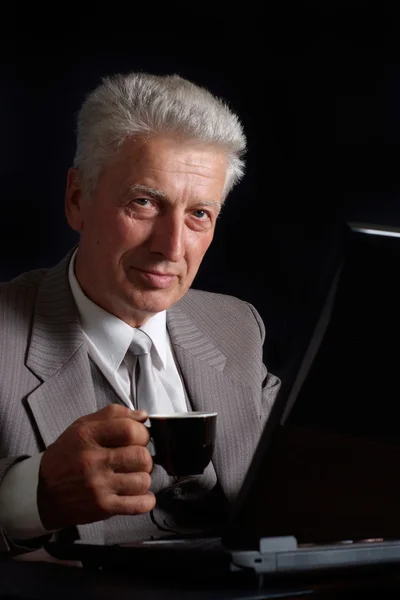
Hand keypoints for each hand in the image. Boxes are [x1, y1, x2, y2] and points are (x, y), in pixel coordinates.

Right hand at [37, 404, 154, 530]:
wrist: (41, 492)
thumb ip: (113, 415)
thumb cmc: (66, 456)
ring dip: (143, 477)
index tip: (140, 437)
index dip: (142, 432)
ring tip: (133, 475)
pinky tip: (138, 493)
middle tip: (136, 458)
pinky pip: (138, 505)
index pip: (129, 430)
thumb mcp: (81, 426)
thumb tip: (143, 416)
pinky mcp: (102, 508)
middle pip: (141, 456)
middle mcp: (92, 461)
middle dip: (145, 456)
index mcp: (87, 436)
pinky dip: (146, 500)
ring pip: (143, 480)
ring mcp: (98, 486)